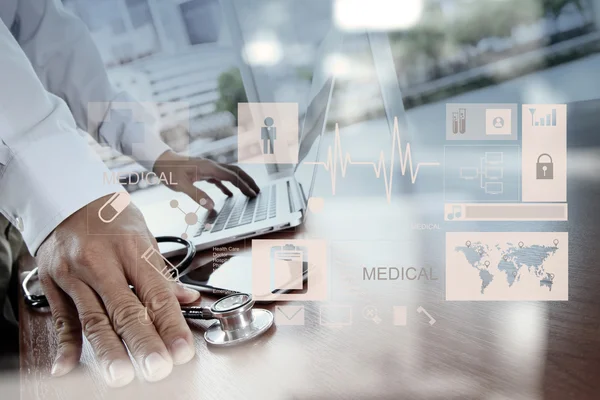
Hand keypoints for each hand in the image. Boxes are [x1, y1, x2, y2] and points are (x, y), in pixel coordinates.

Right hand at [36, 196, 200, 386]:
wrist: (69, 197)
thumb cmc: (112, 216)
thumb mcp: (145, 236)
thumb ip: (163, 274)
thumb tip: (187, 299)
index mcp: (131, 248)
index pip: (156, 293)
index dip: (171, 324)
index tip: (182, 349)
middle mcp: (100, 261)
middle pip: (124, 309)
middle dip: (143, 343)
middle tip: (157, 369)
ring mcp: (73, 274)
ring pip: (93, 319)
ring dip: (108, 351)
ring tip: (121, 375)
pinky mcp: (53, 284)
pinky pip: (62, 320)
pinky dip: (66, 347)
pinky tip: (69, 367)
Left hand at [153, 151, 259, 208]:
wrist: (159, 160)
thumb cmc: (169, 171)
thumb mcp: (181, 186)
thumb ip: (197, 195)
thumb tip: (212, 206)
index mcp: (209, 168)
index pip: (232, 176)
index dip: (244, 185)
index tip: (253, 193)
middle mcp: (211, 166)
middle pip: (236, 172)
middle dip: (248, 181)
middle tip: (257, 191)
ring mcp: (208, 168)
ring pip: (229, 174)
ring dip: (240, 183)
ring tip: (248, 193)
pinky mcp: (203, 172)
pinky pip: (220, 178)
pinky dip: (227, 186)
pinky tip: (229, 195)